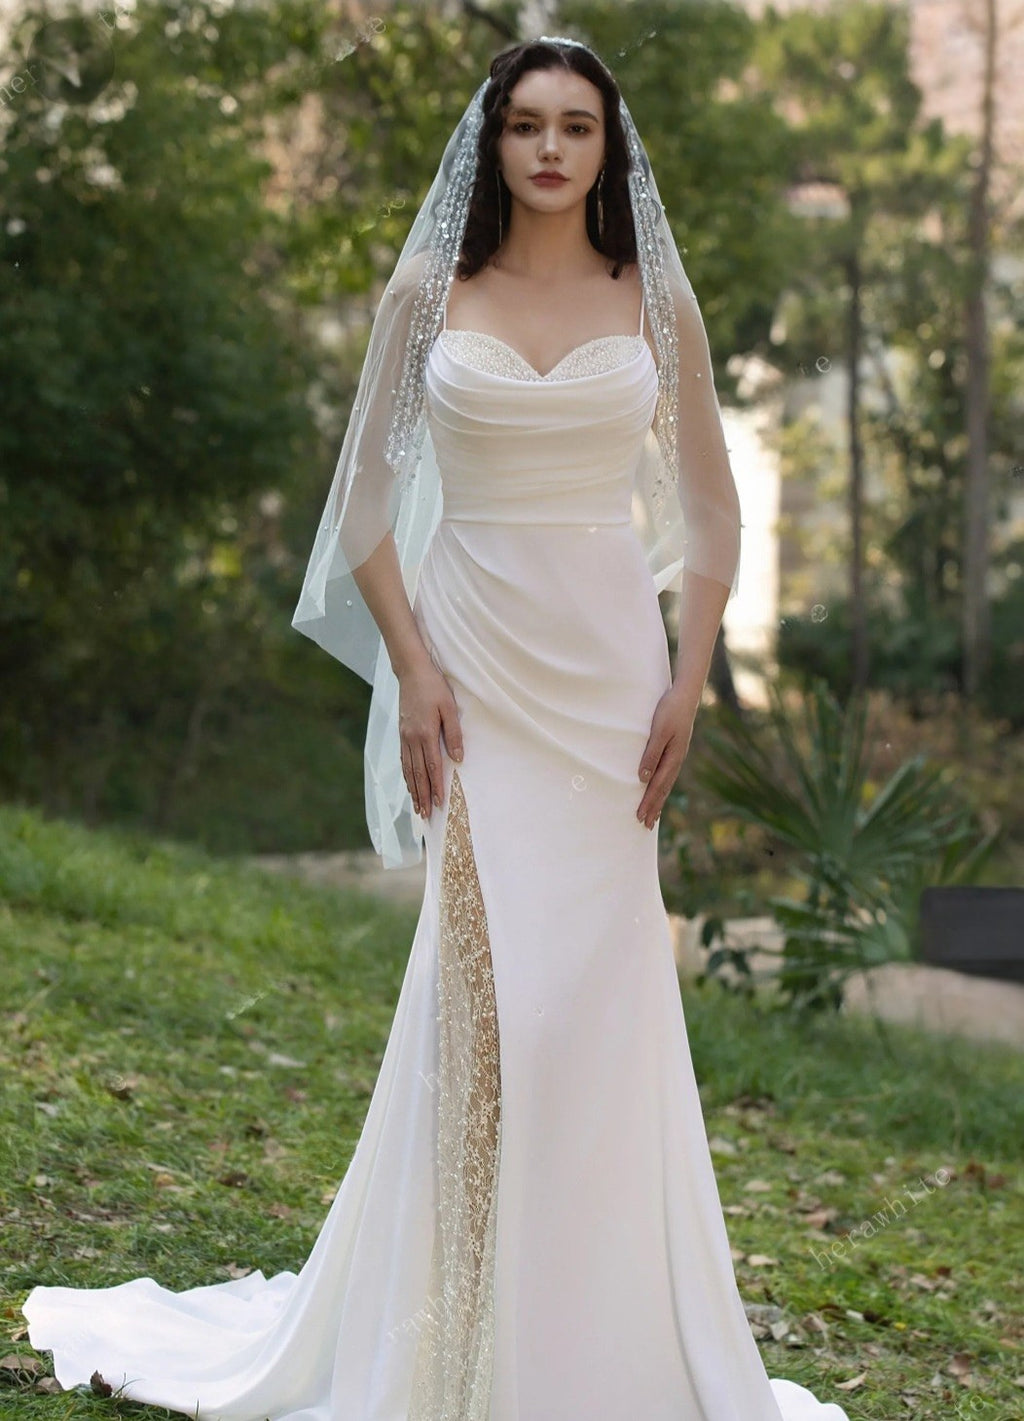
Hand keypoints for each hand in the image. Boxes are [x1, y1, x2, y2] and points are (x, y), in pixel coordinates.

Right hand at [398, 657, 463, 819]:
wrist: (411, 672)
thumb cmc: (434, 687)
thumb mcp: (449, 707)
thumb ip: (454, 734)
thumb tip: (459, 759)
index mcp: (425, 734)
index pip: (432, 767)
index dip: (436, 786)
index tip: (438, 803)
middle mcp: (412, 739)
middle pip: (417, 773)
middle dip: (422, 795)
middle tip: (425, 815)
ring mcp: (404, 737)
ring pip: (408, 769)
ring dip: (413, 789)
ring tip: (416, 806)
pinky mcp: (401, 733)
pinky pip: (403, 760)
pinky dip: (406, 775)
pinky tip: (409, 783)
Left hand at [636, 684, 698, 829]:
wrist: (685, 695)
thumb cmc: (670, 710)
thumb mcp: (659, 731)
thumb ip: (651, 754)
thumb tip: (642, 778)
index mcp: (673, 758)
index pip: (657, 786)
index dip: (648, 803)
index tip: (640, 818)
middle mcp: (676, 760)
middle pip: (663, 790)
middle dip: (653, 807)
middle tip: (644, 825)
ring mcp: (676, 756)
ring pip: (666, 784)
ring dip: (658, 800)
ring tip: (652, 816)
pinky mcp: (674, 750)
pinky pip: (667, 775)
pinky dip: (662, 787)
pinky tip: (658, 791)